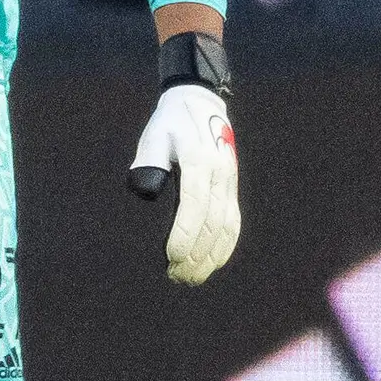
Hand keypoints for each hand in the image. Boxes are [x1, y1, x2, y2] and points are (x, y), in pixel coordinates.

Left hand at [126, 85, 240, 283]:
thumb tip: (147, 192)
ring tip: (192, 277)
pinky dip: (225, 246)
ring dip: (210, 256)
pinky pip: (234, 222)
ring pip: (226, 227)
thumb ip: (150, 160)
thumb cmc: (170, 123)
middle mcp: (218, 174)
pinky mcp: (232, 188)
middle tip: (177, 277)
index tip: (171, 257)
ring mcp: (229, 182)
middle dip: (195, 254)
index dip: (184, 234)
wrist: (201, 103)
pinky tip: (214, 263)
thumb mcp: (154, 135)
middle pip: (212, 223)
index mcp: (198, 160)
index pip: (194, 205)